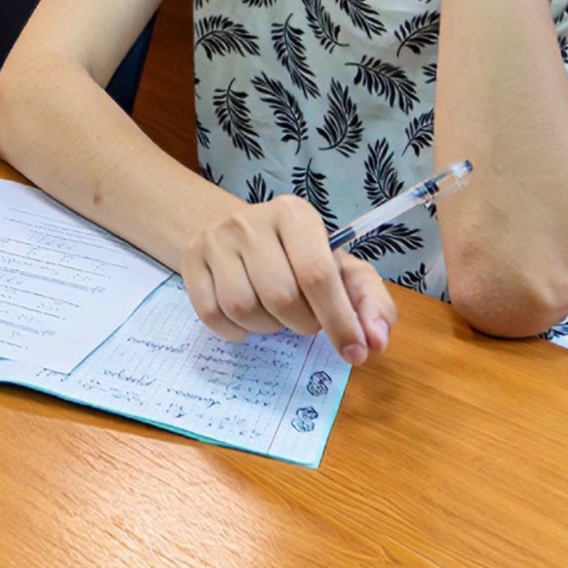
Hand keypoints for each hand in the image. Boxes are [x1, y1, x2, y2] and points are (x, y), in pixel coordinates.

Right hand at [179, 196, 396, 363]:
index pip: (317, 274)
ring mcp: (216, 240)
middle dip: (302, 323)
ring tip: (274, 314)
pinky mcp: (191, 262)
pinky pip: (212, 316)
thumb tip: (377, 340)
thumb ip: (368, 301)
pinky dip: (235, 331)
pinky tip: (247, 318)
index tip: (355, 353)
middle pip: (281, 297)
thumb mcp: (340, 268)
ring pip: (243, 309)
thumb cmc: (297, 256)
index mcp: (295, 215)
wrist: (238, 234)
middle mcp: (252, 221)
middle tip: (305, 318)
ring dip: (267, 328)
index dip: (339, 320)